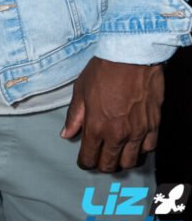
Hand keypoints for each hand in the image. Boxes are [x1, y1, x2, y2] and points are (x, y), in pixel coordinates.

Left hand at [61, 56, 163, 171]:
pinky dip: (140, 149)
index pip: (89, 158)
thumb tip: (66, 134)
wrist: (131, 56)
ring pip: (130, 161)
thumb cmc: (104, 69)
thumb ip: (74, 116)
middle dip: (102, 164)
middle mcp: (117, 134)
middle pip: (109, 164)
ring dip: (121, 160)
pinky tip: (135, 142)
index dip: (85, 161)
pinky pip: (148, 149)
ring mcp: (137, 132)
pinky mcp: (153, 125)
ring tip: (117, 152)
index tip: (84, 159)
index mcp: (96, 127)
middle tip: (99, 157)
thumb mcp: (81, 90)